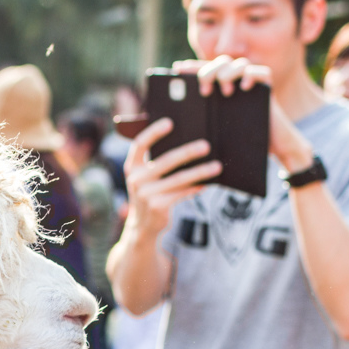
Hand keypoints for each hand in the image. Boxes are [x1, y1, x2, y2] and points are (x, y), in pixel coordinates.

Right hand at [122, 117, 220, 239]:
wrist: (142, 225)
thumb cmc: (150, 193)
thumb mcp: (145, 177)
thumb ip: (155, 162)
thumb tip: (189, 145)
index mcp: (131, 167)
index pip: (140, 144)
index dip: (153, 132)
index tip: (170, 122)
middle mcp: (136, 179)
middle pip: (165, 160)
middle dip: (187, 152)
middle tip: (206, 146)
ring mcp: (146, 194)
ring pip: (178, 179)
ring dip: (200, 172)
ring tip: (216, 167)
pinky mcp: (157, 207)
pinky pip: (182, 193)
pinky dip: (196, 187)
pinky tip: (207, 183)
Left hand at [175, 57, 314, 172]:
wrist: (266, 147)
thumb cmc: (237, 139)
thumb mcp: (213, 127)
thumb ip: (199, 118)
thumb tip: (174, 116)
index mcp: (219, 87)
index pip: (205, 69)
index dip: (191, 67)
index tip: (177, 69)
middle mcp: (235, 81)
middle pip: (221, 63)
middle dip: (210, 71)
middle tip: (204, 91)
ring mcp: (251, 83)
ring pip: (240, 63)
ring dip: (229, 72)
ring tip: (225, 91)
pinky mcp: (267, 89)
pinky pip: (262, 72)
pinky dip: (252, 75)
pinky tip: (244, 86)